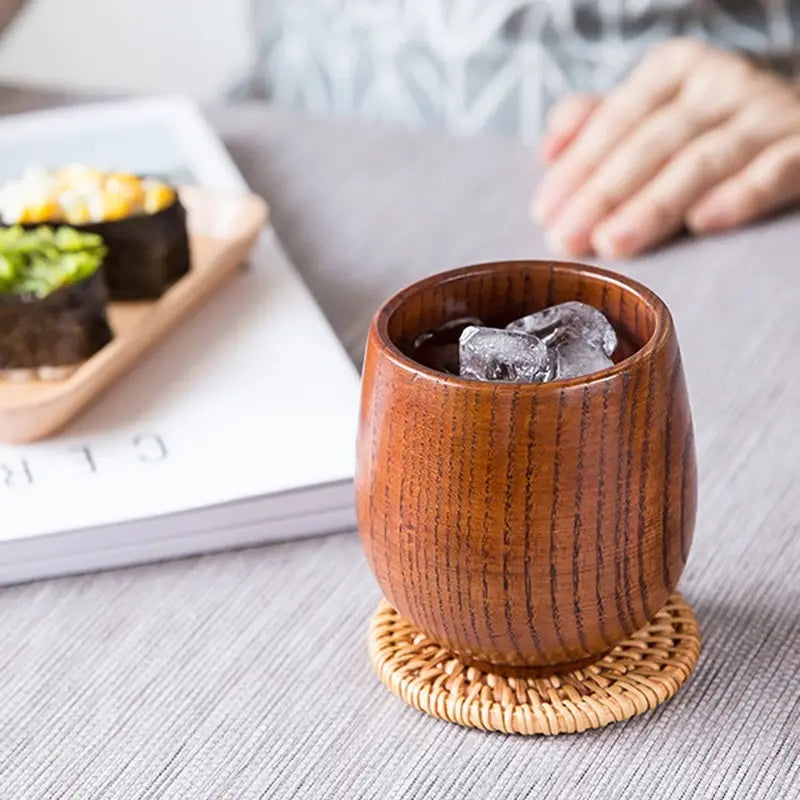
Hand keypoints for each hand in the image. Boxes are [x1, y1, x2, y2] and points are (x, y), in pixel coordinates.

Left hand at [532, 38, 799, 257]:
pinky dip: (741, 194)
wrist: (798, 127)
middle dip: (604, 193)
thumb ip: (599, 125)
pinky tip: (703, 221)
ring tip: (614, 241)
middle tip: (567, 237)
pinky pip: (775, 170)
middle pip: (653, 142)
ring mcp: (767, 114)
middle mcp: (722, 83)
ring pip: (703, 159)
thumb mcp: (652, 115)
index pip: (617, 120)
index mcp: (676, 71)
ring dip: (654, 203)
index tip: (545, 213)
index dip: (578, 168)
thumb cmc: (708, 129)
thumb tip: (549, 149)